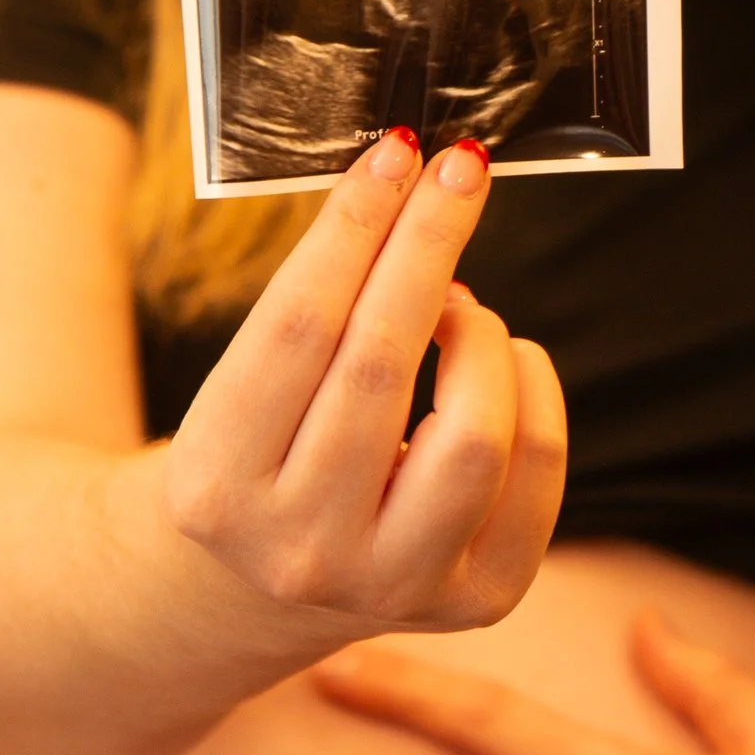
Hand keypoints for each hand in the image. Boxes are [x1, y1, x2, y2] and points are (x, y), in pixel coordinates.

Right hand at [164, 131, 565, 639]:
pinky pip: (536, 470)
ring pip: (475, 430)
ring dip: (479, 333)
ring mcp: (392, 585)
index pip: (299, 326)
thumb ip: (316, 310)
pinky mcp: (474, 600)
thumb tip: (410, 189)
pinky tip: (503, 359)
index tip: (395, 153)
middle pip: (383, 363)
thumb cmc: (258, 454)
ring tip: (460, 306)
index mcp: (218, 486)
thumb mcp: (243, 390)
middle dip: (428, 245)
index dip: (356, 228)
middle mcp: (300, 547)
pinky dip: (532, 390)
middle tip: (459, 168)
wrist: (258, 587)